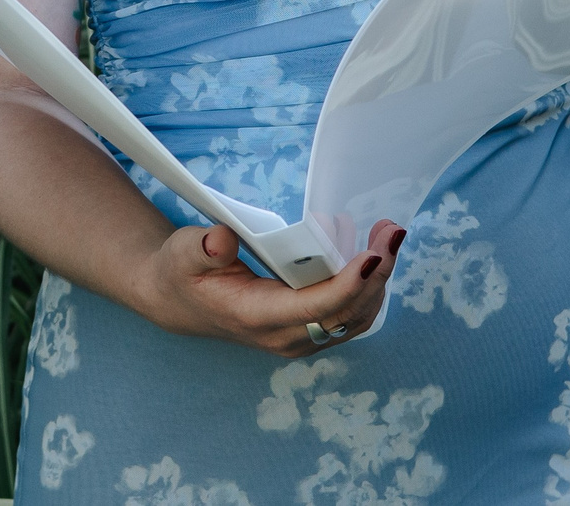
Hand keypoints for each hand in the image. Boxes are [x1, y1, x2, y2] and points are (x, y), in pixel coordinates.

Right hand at [133, 219, 406, 354]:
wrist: (179, 301)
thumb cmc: (183, 271)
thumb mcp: (183, 252)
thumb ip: (204, 248)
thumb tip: (223, 238)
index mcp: (255, 317)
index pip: (314, 308)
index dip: (348, 284)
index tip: (373, 255)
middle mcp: (284, 337)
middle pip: (345, 314)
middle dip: (376, 274)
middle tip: (390, 230)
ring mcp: (299, 340)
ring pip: (354, 318)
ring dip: (378, 280)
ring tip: (385, 234)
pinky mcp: (308, 333)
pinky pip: (349, 317)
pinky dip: (367, 288)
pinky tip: (371, 255)